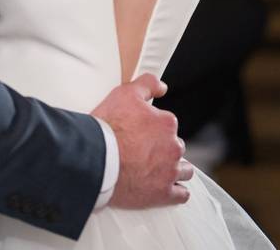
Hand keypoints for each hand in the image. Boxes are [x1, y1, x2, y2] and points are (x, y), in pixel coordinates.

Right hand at [91, 74, 190, 208]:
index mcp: (166, 123)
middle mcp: (173, 147)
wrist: (96, 159)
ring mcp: (170, 171)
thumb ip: (148, 85)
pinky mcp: (164, 193)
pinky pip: (181, 194)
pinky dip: (175, 191)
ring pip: (183, 170)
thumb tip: (162, 87)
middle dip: (163, 149)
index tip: (141, 133)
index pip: (168, 125)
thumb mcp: (125, 93)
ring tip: (154, 169)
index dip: (153, 128)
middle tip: (143, 151)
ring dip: (173, 169)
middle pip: (176, 147)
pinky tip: (165, 187)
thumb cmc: (108, 128)